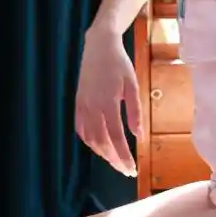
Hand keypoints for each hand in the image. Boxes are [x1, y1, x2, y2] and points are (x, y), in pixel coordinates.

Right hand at [74, 18, 141, 175]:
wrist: (98, 46)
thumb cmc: (119, 64)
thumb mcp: (133, 84)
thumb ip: (135, 111)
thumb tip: (138, 135)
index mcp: (108, 103)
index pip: (116, 138)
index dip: (123, 156)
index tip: (132, 169)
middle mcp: (92, 107)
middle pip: (102, 143)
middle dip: (114, 160)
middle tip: (126, 170)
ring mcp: (82, 106)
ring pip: (90, 139)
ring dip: (102, 153)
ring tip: (115, 160)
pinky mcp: (77, 104)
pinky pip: (81, 129)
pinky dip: (90, 141)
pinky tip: (99, 146)